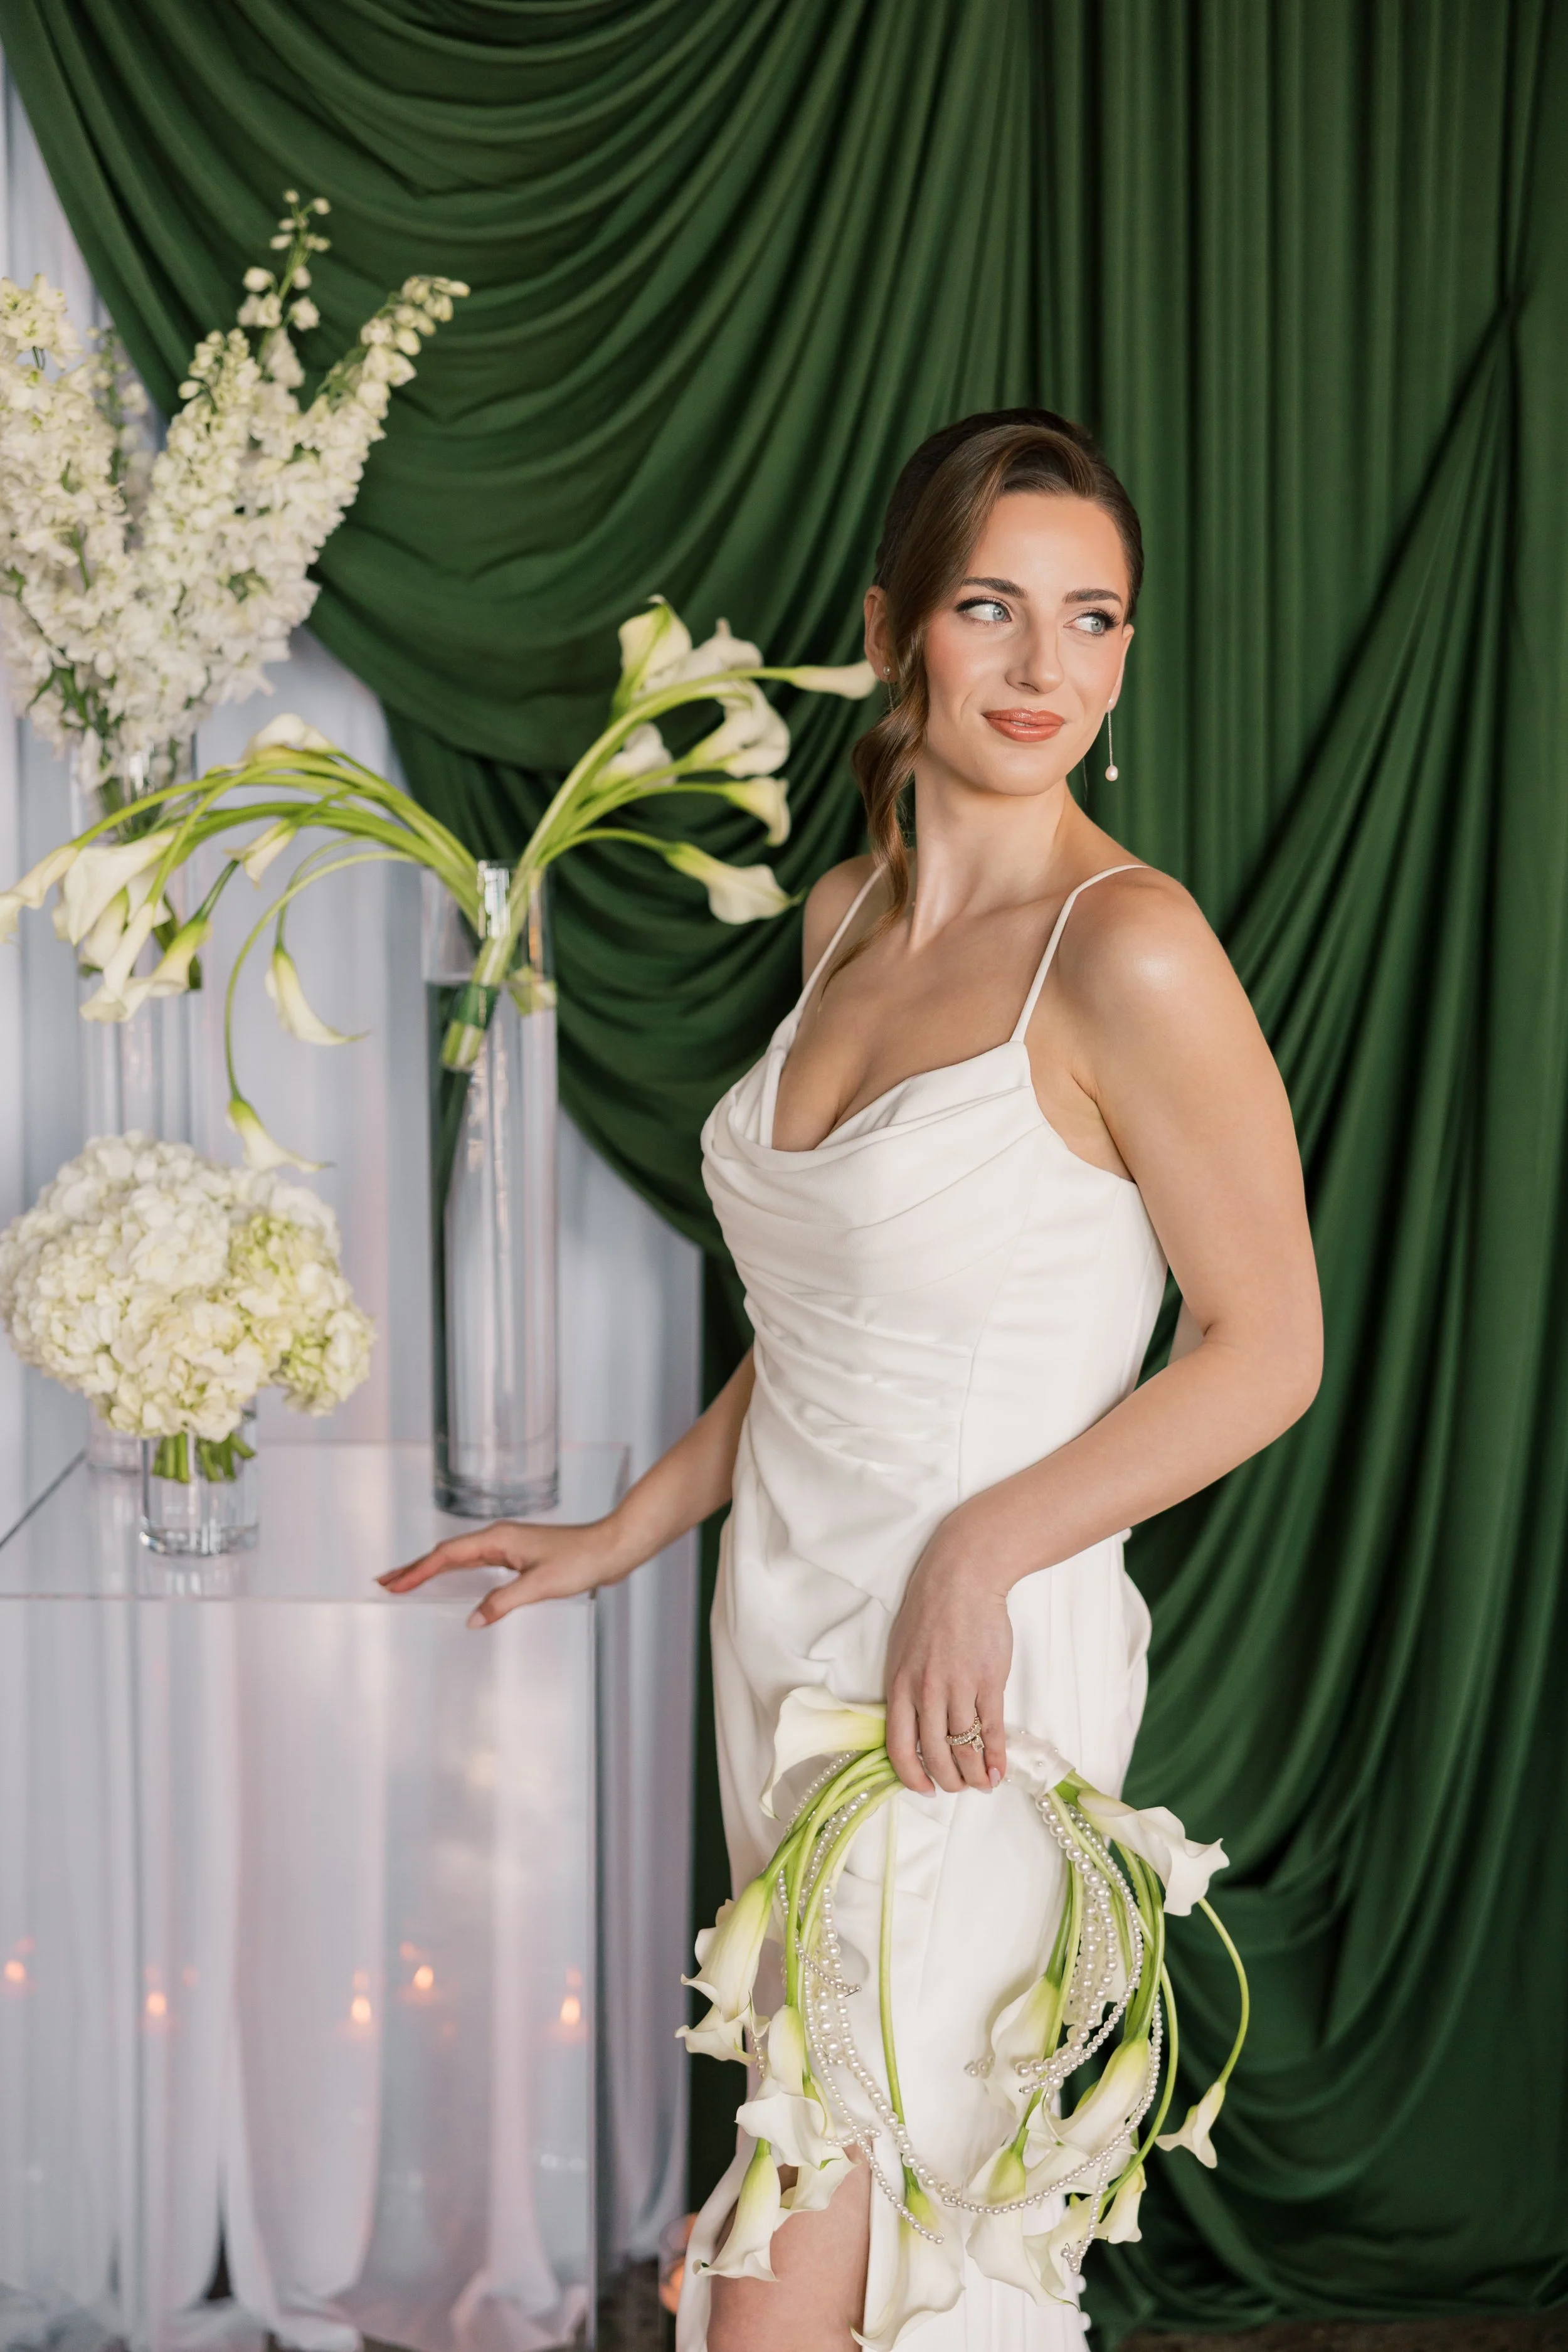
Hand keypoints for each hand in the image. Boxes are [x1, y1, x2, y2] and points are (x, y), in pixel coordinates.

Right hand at [377, 1516, 626, 1627]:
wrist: (611, 1548)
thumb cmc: (582, 1559)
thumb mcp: (540, 1585)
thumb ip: (503, 1602)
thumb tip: (473, 1619)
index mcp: (498, 1539)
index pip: (447, 1556)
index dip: (418, 1571)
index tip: (393, 1584)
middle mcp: (499, 1538)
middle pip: (446, 1554)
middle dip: (414, 1568)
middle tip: (384, 1581)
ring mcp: (508, 1547)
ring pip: (459, 1559)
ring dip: (431, 1570)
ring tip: (405, 1581)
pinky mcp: (518, 1557)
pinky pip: (476, 1564)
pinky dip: (455, 1573)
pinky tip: (450, 1582)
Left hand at [884, 1512, 1011, 1795]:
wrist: (963, 1578)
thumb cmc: (931, 1610)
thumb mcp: (903, 1650)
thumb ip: (908, 1687)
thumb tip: (916, 1723)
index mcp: (899, 1685)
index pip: (898, 1746)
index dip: (911, 1775)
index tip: (923, 1788)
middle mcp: (926, 1693)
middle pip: (934, 1754)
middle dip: (948, 1780)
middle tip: (957, 1788)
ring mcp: (958, 1688)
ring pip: (964, 1748)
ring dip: (974, 1774)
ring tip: (982, 1784)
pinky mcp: (988, 1682)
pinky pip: (991, 1731)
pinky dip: (996, 1757)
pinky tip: (999, 1770)